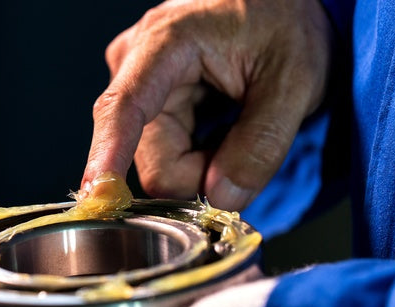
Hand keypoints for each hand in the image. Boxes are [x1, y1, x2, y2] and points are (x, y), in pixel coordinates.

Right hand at [83, 0, 332, 210]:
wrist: (281, 7)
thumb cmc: (285, 25)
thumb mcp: (294, 83)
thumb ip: (261, 145)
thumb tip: (221, 198)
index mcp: (166, 43)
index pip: (124, 108)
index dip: (109, 156)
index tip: (99, 196)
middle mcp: (136, 63)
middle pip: (150, 159)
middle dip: (198, 173)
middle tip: (244, 153)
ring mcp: (136, 83)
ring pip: (158, 163)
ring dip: (201, 165)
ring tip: (235, 130)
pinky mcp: (144, 101)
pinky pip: (162, 155)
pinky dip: (196, 158)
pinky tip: (218, 130)